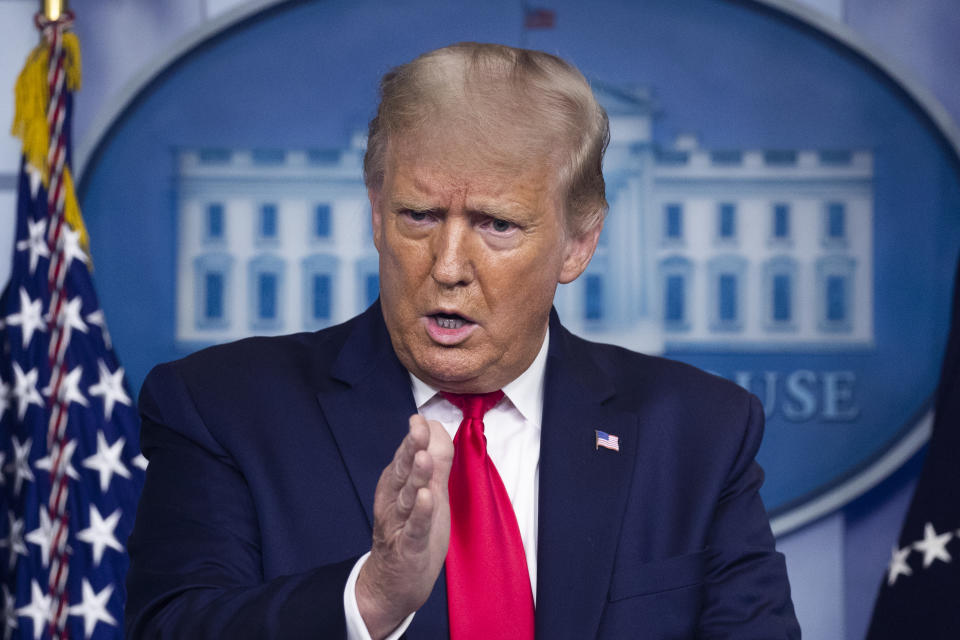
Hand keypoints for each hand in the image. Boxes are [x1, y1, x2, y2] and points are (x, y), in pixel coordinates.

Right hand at [355, 415, 453, 638]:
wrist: (395, 582)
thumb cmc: (413, 531)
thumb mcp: (429, 492)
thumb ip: (434, 461)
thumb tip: (437, 426)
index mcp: (397, 485)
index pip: (407, 457)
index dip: (415, 438)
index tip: (421, 419)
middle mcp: (394, 501)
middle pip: (403, 471)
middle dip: (410, 449)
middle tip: (417, 427)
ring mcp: (400, 524)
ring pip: (407, 497)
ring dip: (415, 477)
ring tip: (422, 457)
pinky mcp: (408, 547)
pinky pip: (414, 528)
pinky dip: (420, 514)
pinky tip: (425, 498)